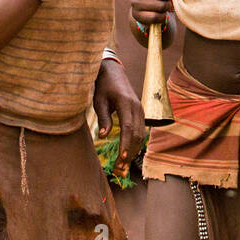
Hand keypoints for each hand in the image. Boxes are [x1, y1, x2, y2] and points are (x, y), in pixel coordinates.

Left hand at [94, 57, 144, 174]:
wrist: (113, 72)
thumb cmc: (103, 86)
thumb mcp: (99, 101)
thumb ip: (103, 118)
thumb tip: (104, 136)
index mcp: (126, 103)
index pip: (128, 127)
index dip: (126, 143)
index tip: (122, 157)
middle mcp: (137, 107)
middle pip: (137, 133)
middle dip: (129, 151)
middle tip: (119, 166)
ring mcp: (140, 109)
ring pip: (141, 133)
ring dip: (133, 149)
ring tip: (123, 163)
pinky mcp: (140, 112)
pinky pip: (141, 129)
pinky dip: (135, 142)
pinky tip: (128, 152)